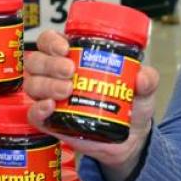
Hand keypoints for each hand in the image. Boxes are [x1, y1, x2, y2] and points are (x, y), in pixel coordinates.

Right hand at [24, 29, 160, 180]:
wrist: (129, 139)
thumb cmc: (130, 105)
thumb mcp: (143, 89)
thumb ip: (147, 80)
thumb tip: (142, 77)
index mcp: (75, 57)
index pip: (50, 41)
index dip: (51, 41)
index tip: (66, 48)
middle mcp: (56, 75)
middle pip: (37, 60)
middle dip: (49, 64)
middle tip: (70, 71)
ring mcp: (51, 98)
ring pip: (33, 84)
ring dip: (46, 84)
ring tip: (67, 91)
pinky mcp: (51, 122)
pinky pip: (33, 114)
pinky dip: (37, 109)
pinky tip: (50, 107)